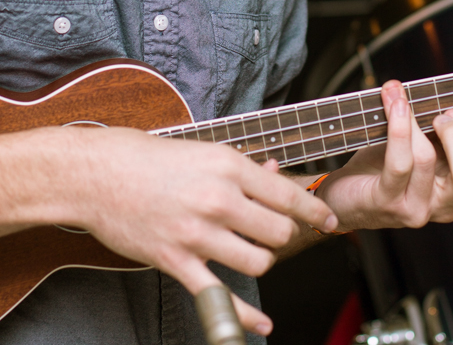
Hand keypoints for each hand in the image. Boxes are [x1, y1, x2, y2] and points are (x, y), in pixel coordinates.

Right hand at [25, 127, 337, 335]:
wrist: (100, 175)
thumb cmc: (152, 159)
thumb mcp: (204, 152)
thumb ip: (244, 168)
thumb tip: (277, 173)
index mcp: (228, 167)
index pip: (286, 195)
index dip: (314, 210)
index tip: (328, 219)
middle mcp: (218, 200)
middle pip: (278, 232)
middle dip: (281, 235)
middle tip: (271, 230)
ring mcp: (197, 234)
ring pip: (258, 261)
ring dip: (260, 259)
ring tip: (249, 250)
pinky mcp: (176, 261)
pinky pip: (220, 296)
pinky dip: (244, 316)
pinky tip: (262, 323)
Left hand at [316, 79, 452, 230]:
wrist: (345, 197)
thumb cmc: (383, 166)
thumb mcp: (420, 139)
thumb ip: (447, 110)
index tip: (452, 110)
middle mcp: (442, 206)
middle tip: (436, 115)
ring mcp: (415, 209)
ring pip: (427, 158)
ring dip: (412, 117)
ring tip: (399, 96)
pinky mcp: (387, 202)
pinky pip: (398, 163)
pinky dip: (398, 128)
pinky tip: (393, 105)